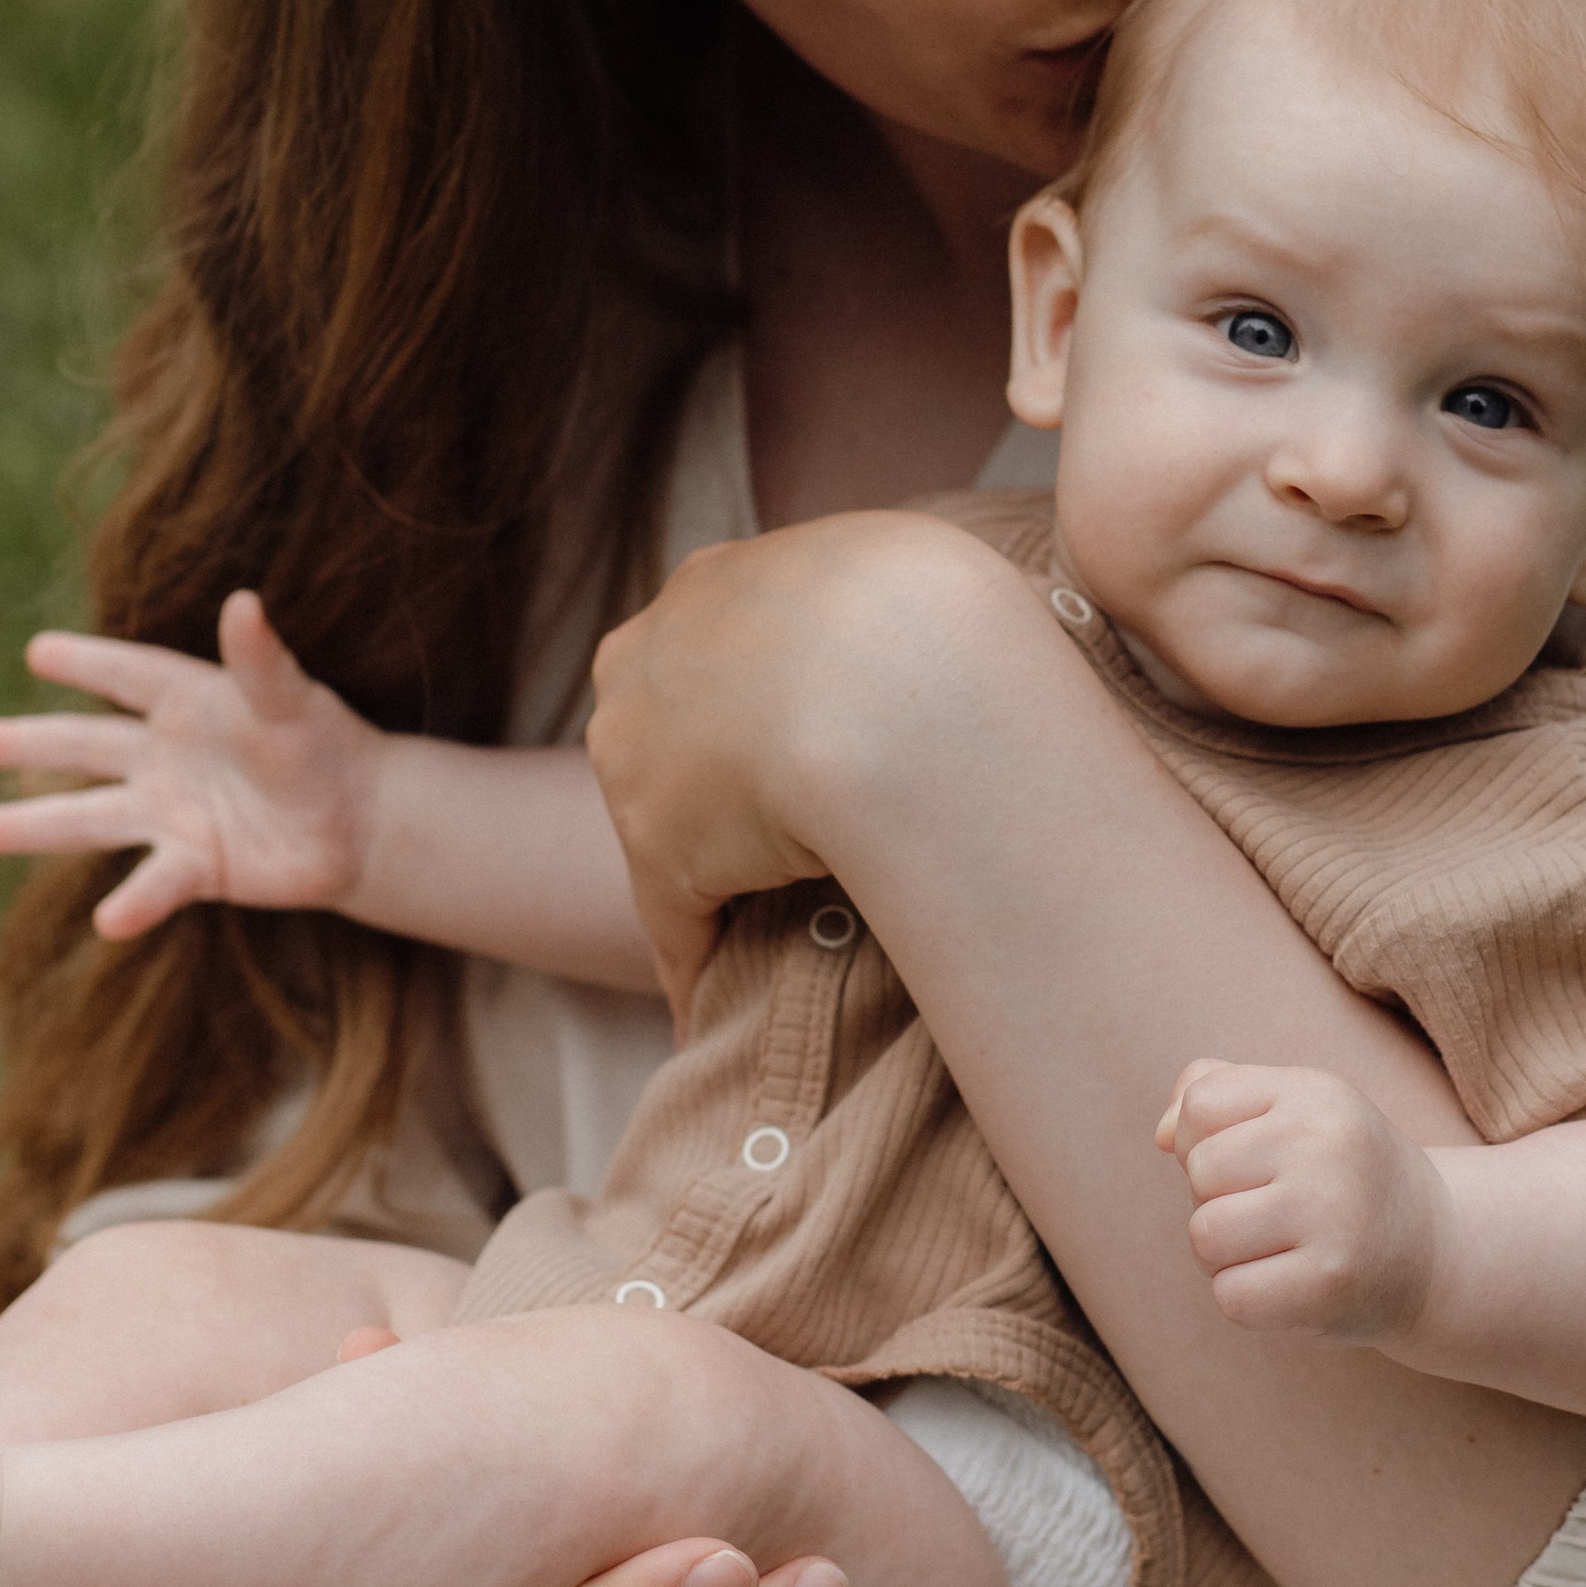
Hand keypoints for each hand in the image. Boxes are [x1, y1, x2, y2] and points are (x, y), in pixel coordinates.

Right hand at [0, 592, 381, 940]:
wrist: (359, 822)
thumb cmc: (323, 745)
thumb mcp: (292, 699)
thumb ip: (261, 659)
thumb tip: (244, 602)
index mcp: (187, 701)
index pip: (127, 676)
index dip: (87, 664)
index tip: (39, 651)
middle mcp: (165, 756)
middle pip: (86, 747)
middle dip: (33, 744)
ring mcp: (171, 813)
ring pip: (87, 820)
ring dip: (28, 827)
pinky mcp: (195, 866)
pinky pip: (156, 884)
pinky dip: (134, 903)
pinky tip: (107, 921)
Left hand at [589, 512, 994, 1020]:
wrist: (895, 674)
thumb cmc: (931, 613)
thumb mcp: (910, 573)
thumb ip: (890, 607)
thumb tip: (945, 616)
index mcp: (714, 581)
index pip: (722, 656)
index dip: (764, 703)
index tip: (813, 745)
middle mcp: (652, 652)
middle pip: (674, 733)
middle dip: (715, 780)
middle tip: (790, 835)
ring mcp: (640, 751)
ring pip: (673, 826)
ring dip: (714, 876)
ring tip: (764, 932)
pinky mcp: (661, 850)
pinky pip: (677, 920)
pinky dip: (699, 965)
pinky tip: (716, 1013)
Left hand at [1160, 1058, 1445, 1344]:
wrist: (1436, 1253)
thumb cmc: (1341, 1177)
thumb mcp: (1295, 1112)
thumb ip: (1216, 1095)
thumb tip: (1163, 1134)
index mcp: (1317, 1093)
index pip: (1200, 1105)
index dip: (1203, 1141)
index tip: (1251, 1162)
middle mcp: (1328, 1146)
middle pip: (1199, 1173)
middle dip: (1216, 1200)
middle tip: (1272, 1213)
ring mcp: (1333, 1216)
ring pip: (1204, 1236)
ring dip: (1225, 1255)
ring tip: (1275, 1249)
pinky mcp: (1328, 1285)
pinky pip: (1230, 1296)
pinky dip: (1247, 1299)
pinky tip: (1290, 1285)